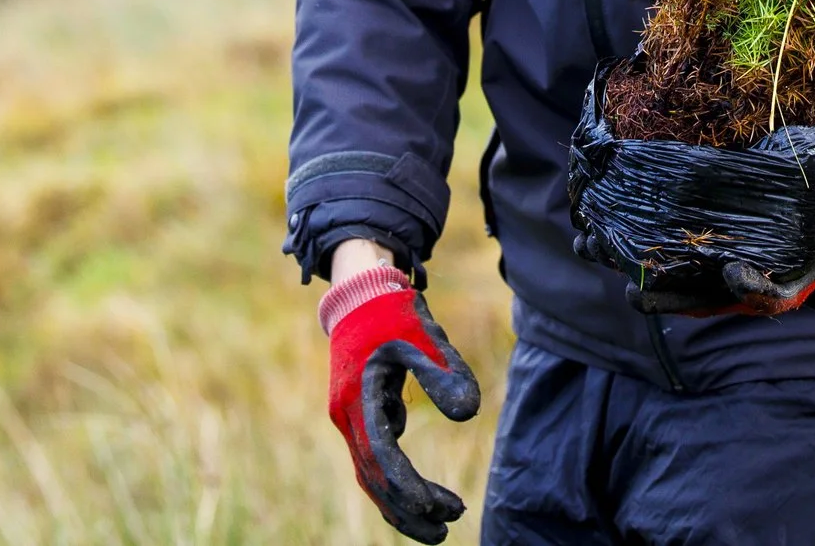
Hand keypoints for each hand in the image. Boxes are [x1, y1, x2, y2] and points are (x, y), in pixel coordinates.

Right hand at [320, 251, 480, 542]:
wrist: (360, 292)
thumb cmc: (392, 313)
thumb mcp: (423, 336)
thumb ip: (445, 373)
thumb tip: (468, 415)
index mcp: (357, 401)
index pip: (382, 460)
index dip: (409, 490)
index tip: (440, 511)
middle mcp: (346, 416)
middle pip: (373, 479)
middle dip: (407, 510)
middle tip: (444, 531)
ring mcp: (348, 417)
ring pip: (372, 473)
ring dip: (402, 500)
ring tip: (441, 518)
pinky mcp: (358, 413)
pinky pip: (375, 458)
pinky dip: (397, 479)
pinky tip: (425, 487)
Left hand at [575, 177, 814, 317]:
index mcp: (788, 282)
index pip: (768, 295)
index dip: (752, 288)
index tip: (734, 276)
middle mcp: (746, 283)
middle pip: (703, 298)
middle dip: (666, 296)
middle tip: (632, 293)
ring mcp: (717, 270)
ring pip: (669, 278)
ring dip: (628, 268)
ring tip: (590, 249)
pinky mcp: (697, 251)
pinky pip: (657, 255)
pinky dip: (625, 246)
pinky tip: (592, 231)